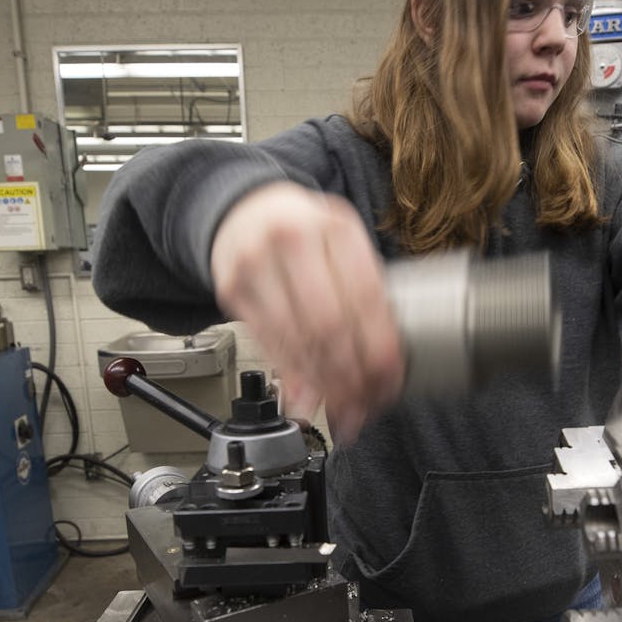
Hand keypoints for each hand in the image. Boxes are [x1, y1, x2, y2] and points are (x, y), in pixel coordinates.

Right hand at [210, 181, 402, 443]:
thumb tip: (380, 365)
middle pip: (330, 324)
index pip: (365, 297)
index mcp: (335, 226)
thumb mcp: (342, 246)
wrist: (247, 211)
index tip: (390, 381)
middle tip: (367, 405)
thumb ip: (363, 294)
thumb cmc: (306, 234)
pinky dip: (291, 377)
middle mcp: (293, 240)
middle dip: (352, 375)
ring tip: (344, 411)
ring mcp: (256, 264)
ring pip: (297, 340)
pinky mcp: (231, 289)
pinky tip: (307, 399)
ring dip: (324, 385)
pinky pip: (267, 344)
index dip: (380, 348)